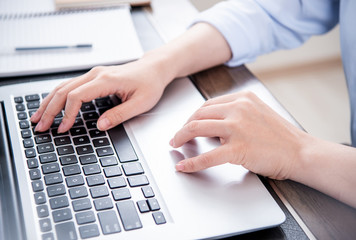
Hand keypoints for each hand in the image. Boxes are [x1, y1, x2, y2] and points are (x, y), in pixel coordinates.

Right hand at [31, 57, 170, 132]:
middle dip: (50, 109)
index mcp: (107, 80)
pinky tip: (51, 105)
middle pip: (64, 90)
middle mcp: (96, 74)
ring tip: (37, 117)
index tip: (63, 128)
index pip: (77, 96)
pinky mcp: (94, 77)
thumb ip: (120, 115)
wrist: (154, 69)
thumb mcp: (141, 103)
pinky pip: (70, 86)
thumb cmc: (150, 84)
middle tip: (40, 126)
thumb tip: (100, 126)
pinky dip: (58, 96)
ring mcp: (94, 74)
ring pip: (63, 86)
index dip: (67, 114)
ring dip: (49, 102)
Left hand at [170, 91, 307, 179]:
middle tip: (176, 136)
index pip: (208, 105)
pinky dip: (192, 162)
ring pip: (197, 128)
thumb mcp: (258, 113)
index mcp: (242, 98)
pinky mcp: (238, 148)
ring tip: (175, 145)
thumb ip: (236, 113)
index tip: (187, 124)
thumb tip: (212, 124)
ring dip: (181, 137)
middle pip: (199, 114)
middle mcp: (238, 108)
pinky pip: (208, 156)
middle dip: (183, 126)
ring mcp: (237, 127)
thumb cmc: (280, 136)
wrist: (300, 152)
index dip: (193, 116)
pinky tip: (184, 166)